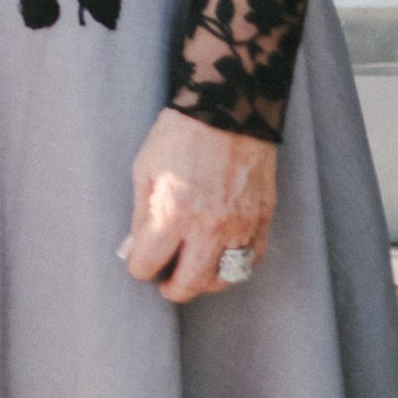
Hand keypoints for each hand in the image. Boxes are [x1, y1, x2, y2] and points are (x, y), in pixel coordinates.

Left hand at [121, 107, 278, 305]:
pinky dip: (234, 266)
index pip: (147, 265)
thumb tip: (136, 248)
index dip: (139, 267)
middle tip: (165, 281)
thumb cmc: (179, 135)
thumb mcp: (144, 169)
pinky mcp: (262, 219)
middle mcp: (207, 228)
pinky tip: (221, 258)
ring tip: (193, 272)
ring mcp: (239, 226)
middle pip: (188, 284)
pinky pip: (250, 261)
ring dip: (204, 282)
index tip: (140, 261)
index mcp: (172, 214)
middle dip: (171, 288)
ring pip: (222, 279)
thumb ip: (141, 214)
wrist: (227, 109)